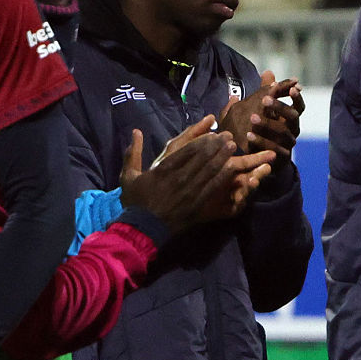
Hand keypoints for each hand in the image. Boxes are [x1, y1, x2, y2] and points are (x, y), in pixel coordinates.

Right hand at [121, 119, 267, 228]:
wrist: (142, 228)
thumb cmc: (135, 202)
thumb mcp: (128, 176)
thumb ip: (132, 153)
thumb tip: (136, 131)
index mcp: (163, 169)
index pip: (188, 150)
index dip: (204, 139)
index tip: (214, 133)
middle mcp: (179, 177)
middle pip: (202, 157)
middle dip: (217, 145)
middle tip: (228, 137)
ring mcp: (189, 191)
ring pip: (210, 170)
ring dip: (222, 157)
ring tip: (232, 147)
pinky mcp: (196, 203)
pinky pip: (212, 187)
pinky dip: (223, 177)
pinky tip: (232, 169)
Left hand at [219, 72, 302, 160]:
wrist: (261, 159)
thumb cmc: (263, 129)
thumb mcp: (261, 109)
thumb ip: (265, 91)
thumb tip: (268, 71)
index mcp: (291, 118)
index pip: (299, 105)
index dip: (297, 97)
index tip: (292, 88)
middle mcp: (293, 130)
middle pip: (293, 116)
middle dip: (280, 106)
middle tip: (264, 99)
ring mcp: (288, 145)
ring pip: (282, 133)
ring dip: (267, 124)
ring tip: (251, 118)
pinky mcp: (280, 158)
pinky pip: (273, 149)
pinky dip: (260, 142)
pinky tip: (248, 136)